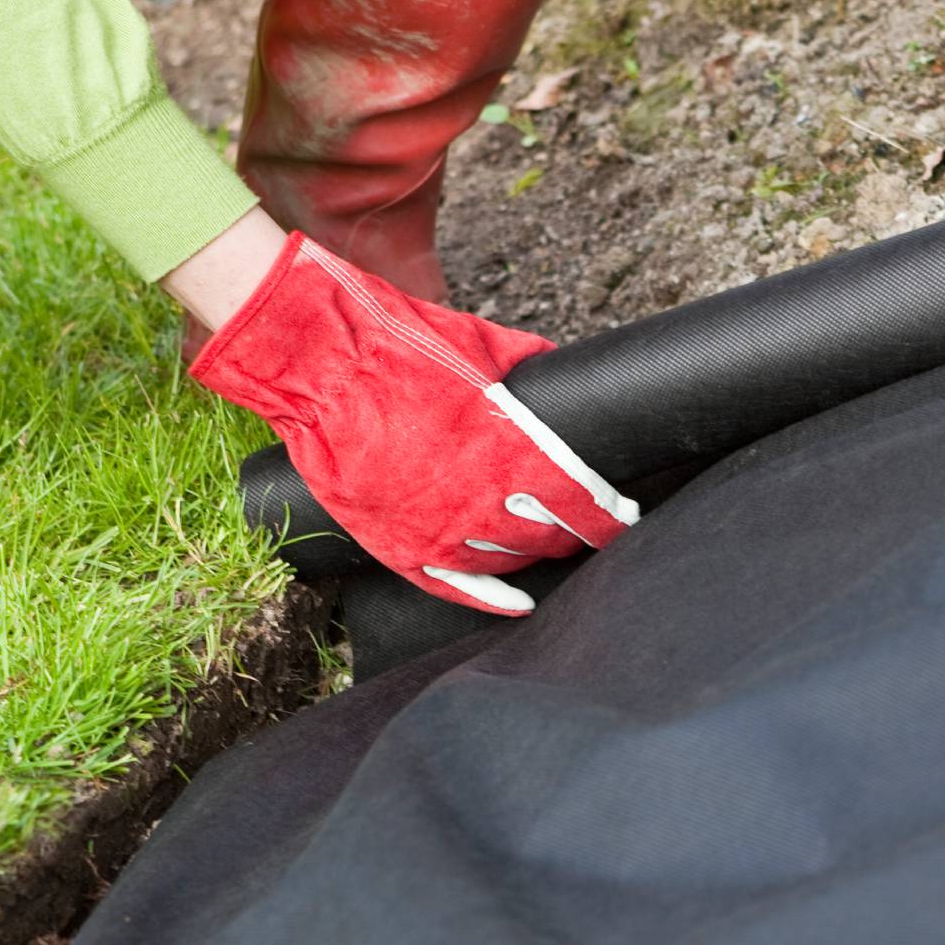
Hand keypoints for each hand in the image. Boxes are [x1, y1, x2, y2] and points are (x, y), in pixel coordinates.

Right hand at [189, 234, 636, 614]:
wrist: (319, 368)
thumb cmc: (399, 347)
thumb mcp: (479, 343)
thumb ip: (526, 367)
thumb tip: (556, 371)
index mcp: (513, 449)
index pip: (584, 500)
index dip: (610, 514)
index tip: (625, 515)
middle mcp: (484, 501)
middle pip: (552, 535)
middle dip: (574, 531)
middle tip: (588, 526)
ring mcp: (441, 532)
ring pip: (511, 560)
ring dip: (535, 553)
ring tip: (547, 543)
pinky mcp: (403, 549)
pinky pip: (461, 589)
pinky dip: (495, 598)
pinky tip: (519, 602)